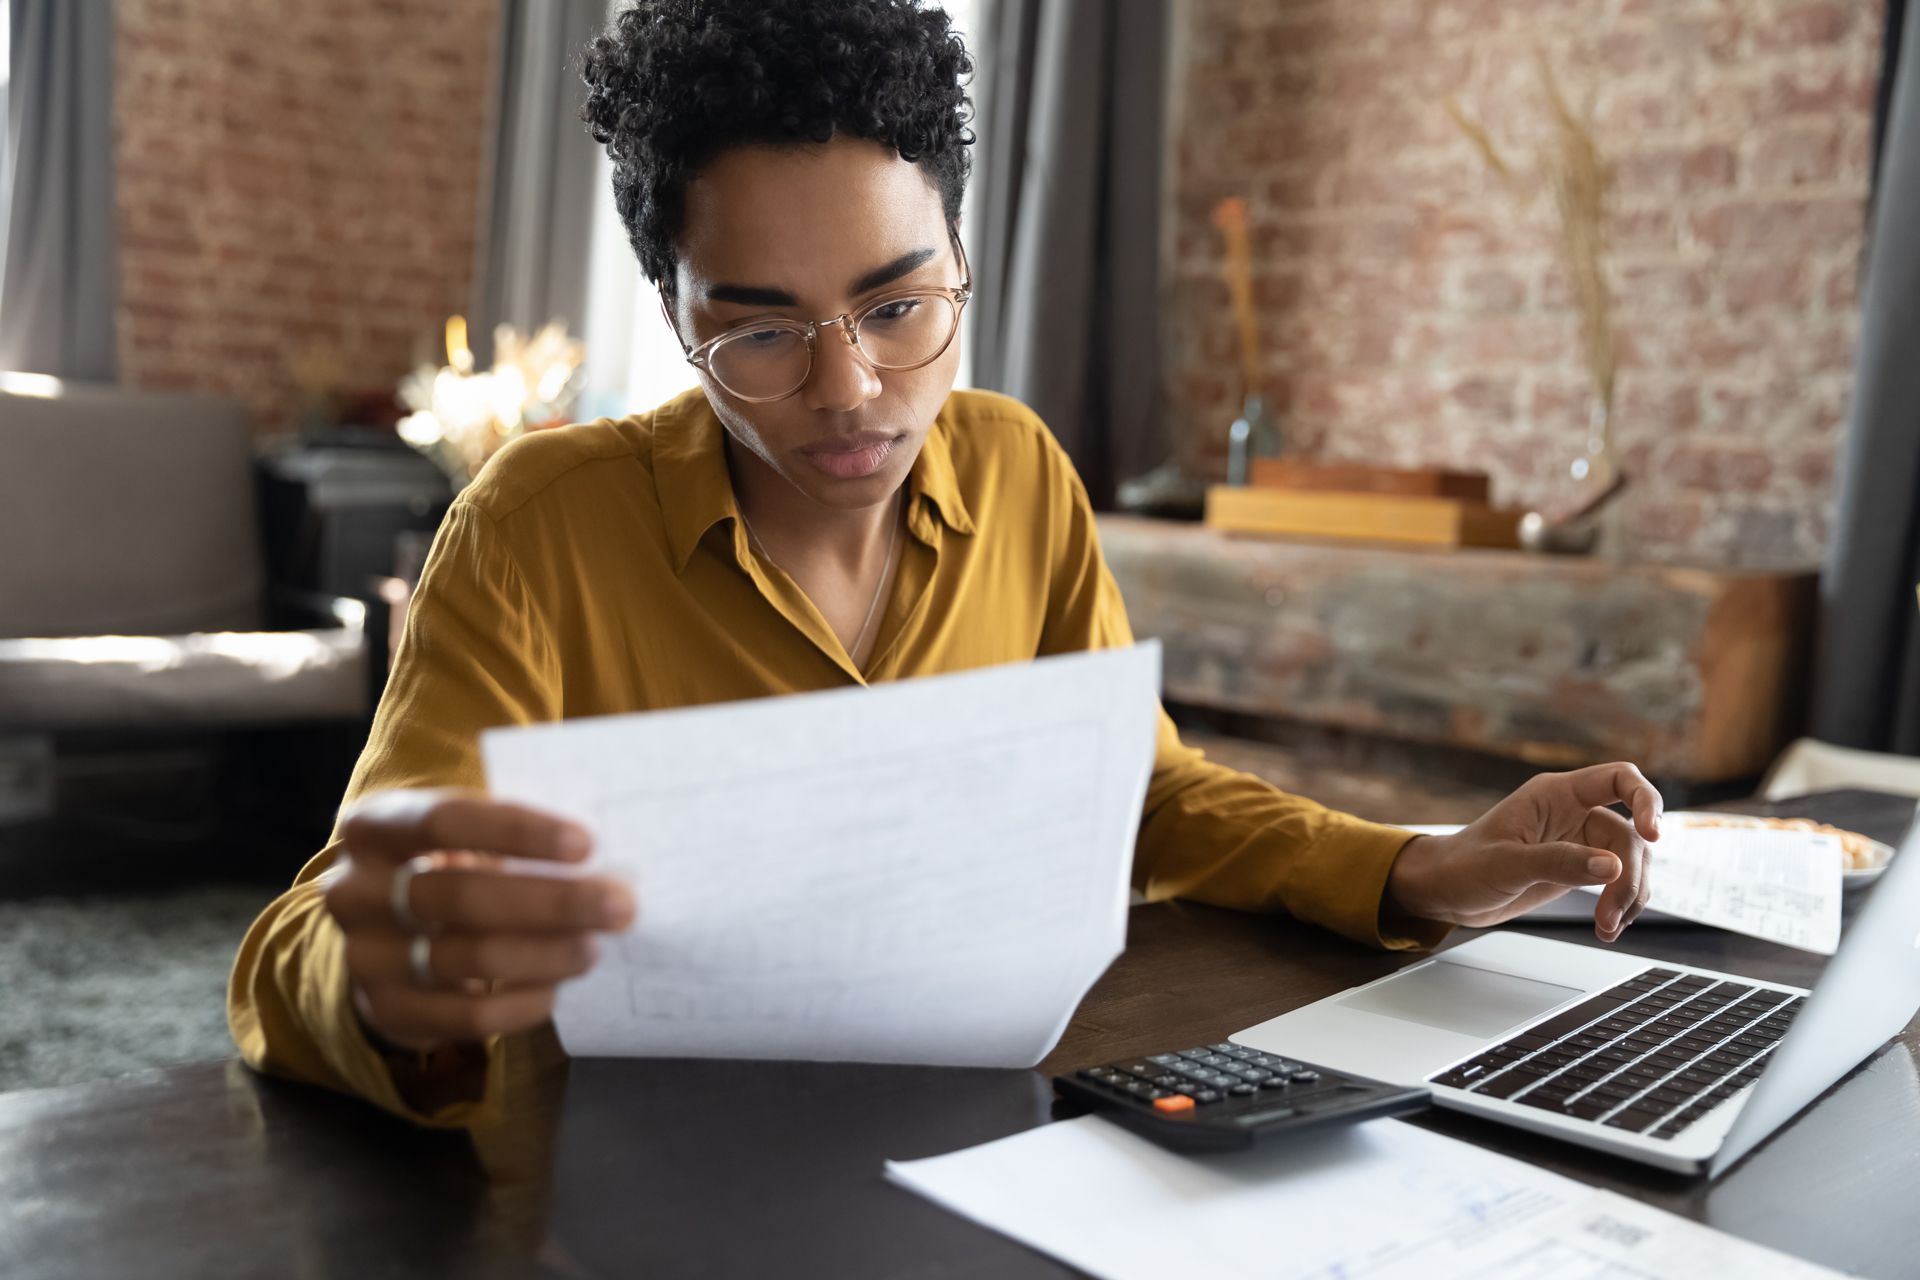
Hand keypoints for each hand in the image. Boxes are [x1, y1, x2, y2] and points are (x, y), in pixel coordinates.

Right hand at [322, 789, 635, 1053]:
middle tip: (620, 905)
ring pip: (469, 958)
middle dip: (552, 901)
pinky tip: (557, 988)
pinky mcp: (386, 1011)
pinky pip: (466, 1017)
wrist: (386, 939)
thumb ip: (512, 835)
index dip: (518, 831)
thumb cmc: (446, 867)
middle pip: (462, 895)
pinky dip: (522, 1002)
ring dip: (546, 954)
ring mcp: (364, 956)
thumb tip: (607, 848)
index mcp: (374, 828)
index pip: (445, 820)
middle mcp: (355, 891)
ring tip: (594, 947)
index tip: (585, 843)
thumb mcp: (461, 836)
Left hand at [1384, 763, 1661, 942]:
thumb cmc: (1463, 867)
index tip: (1653, 835)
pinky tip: (1609, 927)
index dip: (1645, 800)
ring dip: (1628, 896)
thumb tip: (1611, 867)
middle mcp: (1573, 813)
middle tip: (1610, 914)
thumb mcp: (1507, 865)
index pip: (1618, 779)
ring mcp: (1579, 841)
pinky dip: (1621, 905)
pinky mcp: (1579, 869)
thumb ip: (1558, 863)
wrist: (1446, 892)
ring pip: (1629, 861)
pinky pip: (1617, 881)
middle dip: (1629, 876)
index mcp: (1555, 795)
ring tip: (1607, 928)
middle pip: (1629, 834)